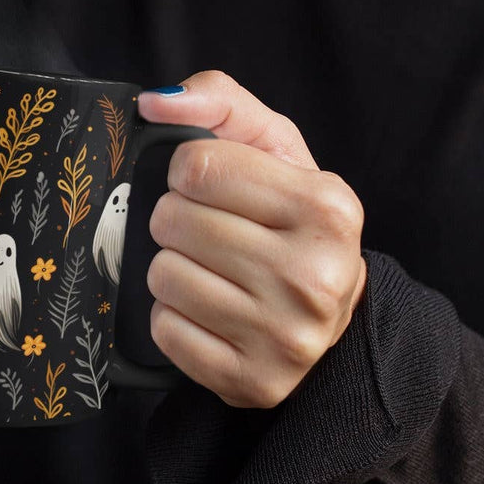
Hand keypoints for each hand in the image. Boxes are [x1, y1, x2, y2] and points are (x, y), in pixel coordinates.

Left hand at [138, 70, 366, 408]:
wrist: (326, 316)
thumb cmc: (290, 220)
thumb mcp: (273, 148)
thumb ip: (219, 102)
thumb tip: (155, 102)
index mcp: (329, 206)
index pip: (197, 166)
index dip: (187, 171)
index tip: (208, 185)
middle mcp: (315, 275)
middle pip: (174, 220)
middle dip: (177, 219)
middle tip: (210, 232)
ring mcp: (286, 337)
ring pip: (163, 275)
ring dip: (173, 267)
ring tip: (212, 270)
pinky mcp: (253, 382)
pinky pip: (165, 330)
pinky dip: (174, 317)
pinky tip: (209, 311)